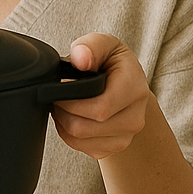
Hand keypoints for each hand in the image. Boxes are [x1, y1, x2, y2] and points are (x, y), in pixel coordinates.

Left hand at [50, 34, 150, 159]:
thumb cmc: (112, 63)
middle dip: (62, 112)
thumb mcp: (105, 44)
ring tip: (64, 105)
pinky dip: (70, 135)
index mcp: (135, 89)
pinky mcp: (115, 147)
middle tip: (57, 97)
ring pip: (80, 140)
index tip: (60, 87)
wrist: (128, 86)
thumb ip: (90, 46)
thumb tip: (80, 59)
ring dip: (63, 123)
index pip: (100, 108)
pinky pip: (82, 148)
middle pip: (84, 128)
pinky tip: (72, 117)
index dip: (71, 101)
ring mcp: (126, 136)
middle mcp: (135, 117)